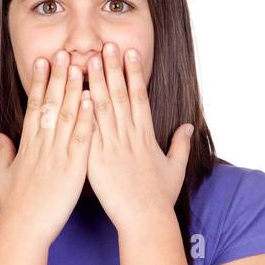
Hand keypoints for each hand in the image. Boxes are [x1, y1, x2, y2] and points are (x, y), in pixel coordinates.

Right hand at [0, 51, 94, 244]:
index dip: (40, 82)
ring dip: (74, 90)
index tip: (43, 61)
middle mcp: (42, 145)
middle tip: (63, 51)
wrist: (24, 230)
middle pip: (51, 104)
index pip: (35, 106)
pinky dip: (86, 119)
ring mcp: (57, 156)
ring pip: (67, 116)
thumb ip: (4, 153)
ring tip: (81, 66)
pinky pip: (81, 140)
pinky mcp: (72, 169)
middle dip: (57, 77)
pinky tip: (93, 101)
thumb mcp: (4, 177)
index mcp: (28, 145)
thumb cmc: (15, 207)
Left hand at [84, 42, 193, 232]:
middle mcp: (129, 137)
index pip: (139, 96)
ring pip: (103, 108)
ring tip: (88, 59)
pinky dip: (83, 112)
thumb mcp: (176, 168)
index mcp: (146, 136)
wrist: (146, 220)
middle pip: (120, 95)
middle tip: (105, 44)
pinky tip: (77, 93)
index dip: (134, 73)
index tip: (129, 53)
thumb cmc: (160, 197)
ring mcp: (112, 147)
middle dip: (112, 68)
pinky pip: (89, 132)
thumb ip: (181, 145)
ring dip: (95, 82)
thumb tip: (188, 126)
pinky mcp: (97, 161)